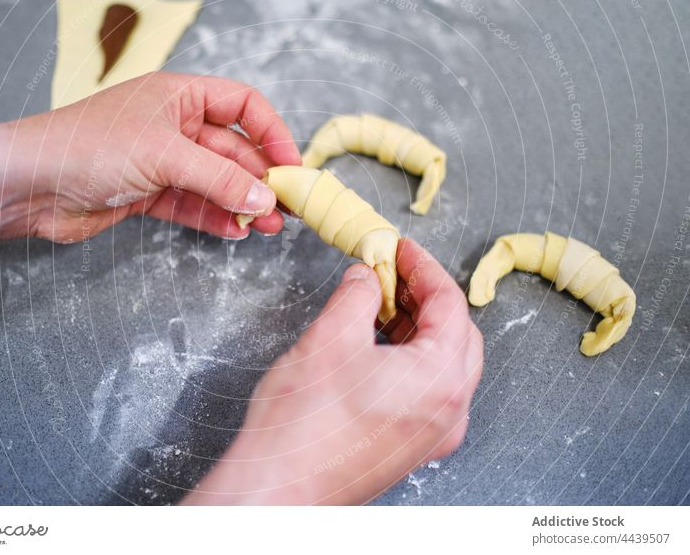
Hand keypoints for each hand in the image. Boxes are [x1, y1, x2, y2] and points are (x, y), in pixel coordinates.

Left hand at [12, 71, 300, 241]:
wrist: (30, 185)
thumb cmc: (89, 147)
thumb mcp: (165, 155)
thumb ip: (218, 177)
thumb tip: (265, 196)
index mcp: (178, 96)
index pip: (241, 105)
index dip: (271, 132)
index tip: (292, 164)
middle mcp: (173, 126)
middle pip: (232, 150)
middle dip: (259, 178)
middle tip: (286, 207)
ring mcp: (161, 162)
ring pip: (215, 182)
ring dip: (241, 203)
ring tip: (268, 226)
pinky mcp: (148, 194)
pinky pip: (192, 205)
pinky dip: (214, 218)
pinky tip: (235, 231)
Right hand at [182, 238, 483, 504]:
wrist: (279, 488)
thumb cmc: (304, 422)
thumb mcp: (331, 336)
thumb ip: (358, 294)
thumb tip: (367, 277)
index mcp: (441, 379)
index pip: (450, 305)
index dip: (424, 268)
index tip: (401, 249)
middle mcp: (449, 410)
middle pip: (457, 335)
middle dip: (426, 297)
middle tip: (393, 272)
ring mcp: (433, 434)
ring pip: (443, 365)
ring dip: (417, 328)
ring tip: (380, 304)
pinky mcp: (411, 447)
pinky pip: (426, 391)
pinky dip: (410, 359)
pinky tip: (377, 344)